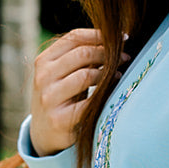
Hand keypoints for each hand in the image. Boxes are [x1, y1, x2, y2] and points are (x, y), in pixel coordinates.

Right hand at [29, 29, 127, 155]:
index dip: (100, 35)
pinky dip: (105, 93)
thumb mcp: (60, 73)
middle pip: (82, 53)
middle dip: (108, 53)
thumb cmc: (60, 96)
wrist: (43, 132)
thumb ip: (77, 56)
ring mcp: (49, 98)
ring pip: (86, 75)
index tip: (121, 37)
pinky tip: (113, 90)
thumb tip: (114, 38)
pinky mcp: (59, 119)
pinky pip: (89, 102)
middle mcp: (43, 77)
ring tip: (119, 73)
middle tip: (125, 56)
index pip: (74, 37)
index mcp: (43, 60)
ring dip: (108, 72)